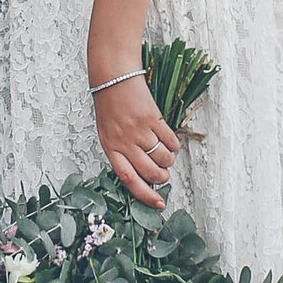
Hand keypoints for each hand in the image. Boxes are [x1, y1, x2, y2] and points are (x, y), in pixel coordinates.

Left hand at [92, 65, 177, 208]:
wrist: (113, 77)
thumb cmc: (110, 106)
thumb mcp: (108, 133)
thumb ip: (121, 153)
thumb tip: (142, 174)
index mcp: (110, 148)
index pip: (128, 180)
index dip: (145, 196)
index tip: (158, 204)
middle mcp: (124, 142)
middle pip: (150, 172)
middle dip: (162, 177)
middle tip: (163, 173)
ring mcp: (139, 130)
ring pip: (163, 158)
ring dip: (168, 160)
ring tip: (165, 154)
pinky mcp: (152, 119)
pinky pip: (170, 141)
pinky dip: (174, 145)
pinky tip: (170, 141)